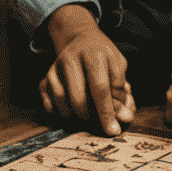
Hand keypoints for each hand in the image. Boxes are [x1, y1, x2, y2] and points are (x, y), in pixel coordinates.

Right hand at [42, 5, 133, 135]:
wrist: (82, 40)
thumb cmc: (104, 57)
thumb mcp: (118, 67)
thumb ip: (122, 92)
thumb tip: (125, 117)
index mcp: (94, 54)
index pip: (100, 88)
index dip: (107, 112)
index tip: (112, 130)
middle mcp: (71, 59)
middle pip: (78, 98)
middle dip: (90, 116)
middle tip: (97, 119)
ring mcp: (55, 68)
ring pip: (61, 101)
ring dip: (73, 116)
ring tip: (85, 115)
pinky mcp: (46, 76)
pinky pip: (47, 102)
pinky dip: (58, 112)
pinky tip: (70, 111)